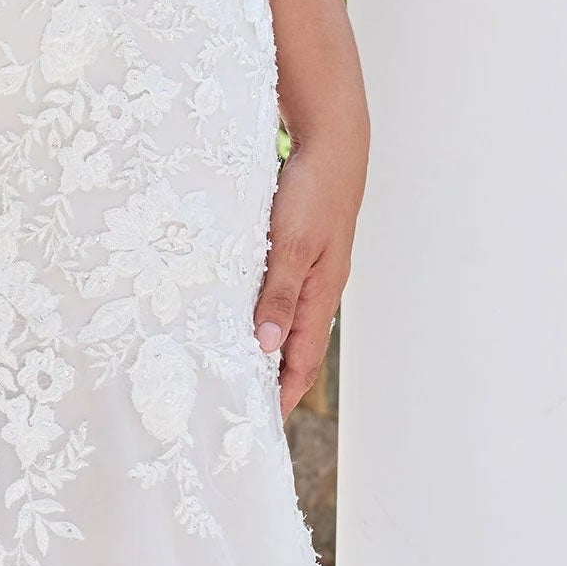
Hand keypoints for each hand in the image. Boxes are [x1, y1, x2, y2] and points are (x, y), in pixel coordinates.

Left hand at [252, 134, 364, 421]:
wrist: (331, 142)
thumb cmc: (313, 191)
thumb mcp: (292, 246)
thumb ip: (279, 296)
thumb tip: (265, 348)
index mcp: (322, 294)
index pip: (302, 362)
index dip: (283, 394)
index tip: (261, 423)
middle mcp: (319, 288)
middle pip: (296, 348)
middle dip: (273, 380)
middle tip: (242, 405)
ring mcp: (311, 269)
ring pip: (287, 321)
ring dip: (265, 347)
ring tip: (236, 368)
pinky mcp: (299, 249)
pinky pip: (280, 294)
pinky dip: (262, 313)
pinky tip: (240, 313)